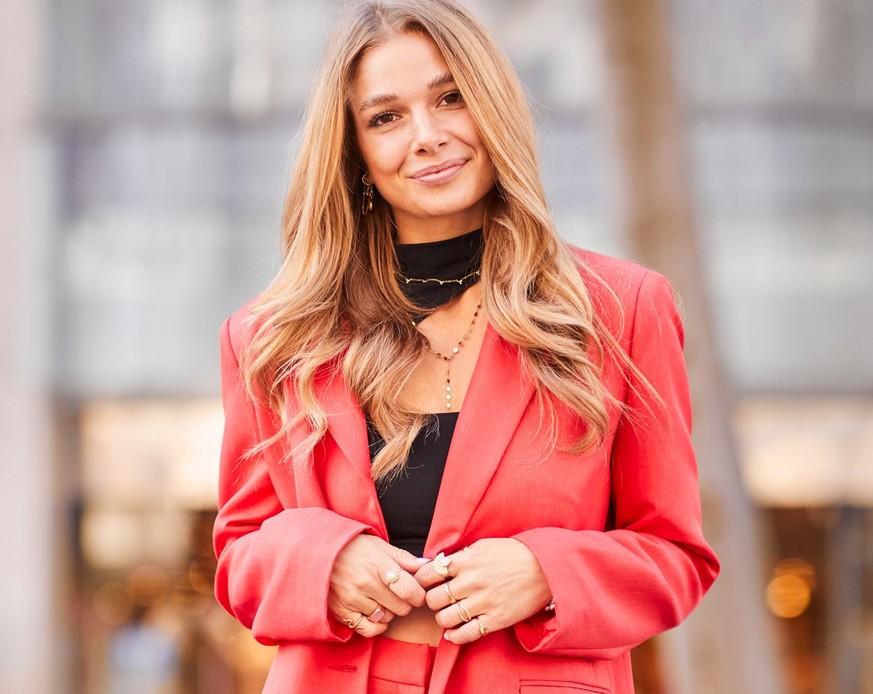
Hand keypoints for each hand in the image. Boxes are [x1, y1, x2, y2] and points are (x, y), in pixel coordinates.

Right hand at [329, 534, 426, 637]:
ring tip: (383, 599)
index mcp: (378, 564)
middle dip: (406, 603)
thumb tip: (426, 566)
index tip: (419, 593)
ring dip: (390, 611)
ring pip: (387, 618)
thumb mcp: (379, 545)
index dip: (420, 595)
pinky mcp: (342, 612)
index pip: (409, 589)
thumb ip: (403, 558)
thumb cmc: (353, 548)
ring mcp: (353, 599)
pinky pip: (368, 630)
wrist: (319, 553)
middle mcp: (365, 584)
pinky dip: (377, 626)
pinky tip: (377, 615)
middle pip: (401, 607)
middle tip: (400, 594)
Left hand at [414, 539, 551, 644]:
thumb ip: (461, 556)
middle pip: (433, 598)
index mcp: (466, 561)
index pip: (429, 573)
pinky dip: (455, 636)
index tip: (423, 584)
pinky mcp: (495, 619)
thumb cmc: (513, 554)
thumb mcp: (483, 546)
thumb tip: (439, 564)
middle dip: (431, 600)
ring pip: (445, 618)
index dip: (421, 580)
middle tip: (438, 600)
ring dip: (442, 618)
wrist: (545, 567)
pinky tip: (453, 633)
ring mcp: (483, 602)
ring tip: (447, 615)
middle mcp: (471, 582)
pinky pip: (466, 634)